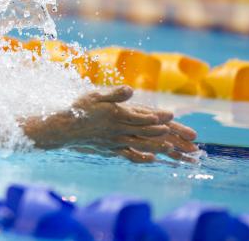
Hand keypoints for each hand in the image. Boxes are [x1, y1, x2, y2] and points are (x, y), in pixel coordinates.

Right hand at [23, 86, 198, 162]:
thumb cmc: (77, 110)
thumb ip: (114, 94)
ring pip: (142, 145)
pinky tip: (151, 159)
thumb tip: (131, 90)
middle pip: (147, 133)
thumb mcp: (94, 95)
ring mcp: (115, 141)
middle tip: (186, 139)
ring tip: (176, 150)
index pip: (142, 117)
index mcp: (117, 115)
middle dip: (168, 136)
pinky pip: (129, 154)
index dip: (157, 117)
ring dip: (161, 147)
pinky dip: (141, 156)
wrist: (61, 130)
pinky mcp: (110, 149)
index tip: (172, 117)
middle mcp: (119, 130)